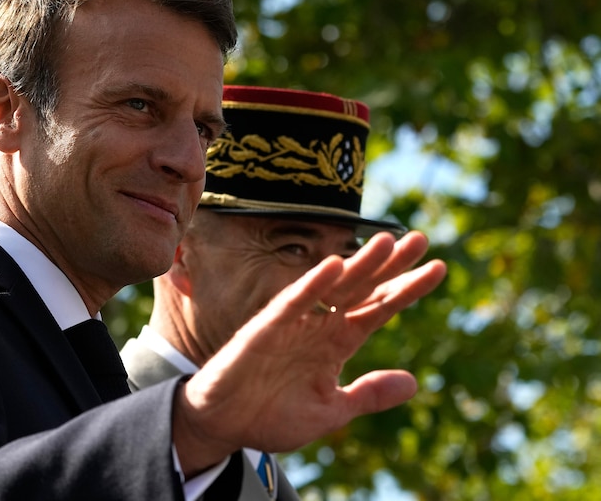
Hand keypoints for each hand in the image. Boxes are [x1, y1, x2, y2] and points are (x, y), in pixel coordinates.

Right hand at [172, 231, 446, 475]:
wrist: (225, 426)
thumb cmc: (272, 416)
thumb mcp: (331, 411)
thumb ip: (368, 394)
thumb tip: (415, 381)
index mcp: (335, 344)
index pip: (377, 310)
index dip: (406, 290)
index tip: (439, 268)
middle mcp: (318, 326)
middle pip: (361, 289)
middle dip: (390, 265)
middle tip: (422, 239)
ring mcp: (292, 325)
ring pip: (332, 288)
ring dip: (359, 265)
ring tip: (388, 241)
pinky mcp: (264, 330)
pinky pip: (292, 303)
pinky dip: (312, 285)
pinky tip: (334, 265)